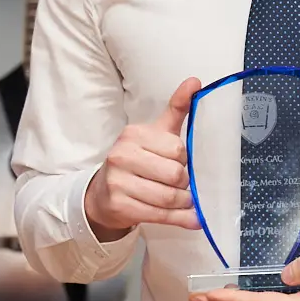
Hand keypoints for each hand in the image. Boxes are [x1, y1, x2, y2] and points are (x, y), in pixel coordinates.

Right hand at [84, 77, 200, 240]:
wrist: (104, 194)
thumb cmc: (136, 162)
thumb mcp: (155, 134)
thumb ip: (176, 109)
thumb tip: (195, 81)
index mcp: (133, 134)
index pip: (178, 149)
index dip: (184, 160)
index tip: (178, 163)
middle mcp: (122, 155)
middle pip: (175, 174)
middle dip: (184, 183)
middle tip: (181, 184)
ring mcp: (118, 182)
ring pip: (170, 197)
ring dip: (184, 203)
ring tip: (185, 201)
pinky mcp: (119, 206)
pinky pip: (160, 215)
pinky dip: (181, 219)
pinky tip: (189, 218)